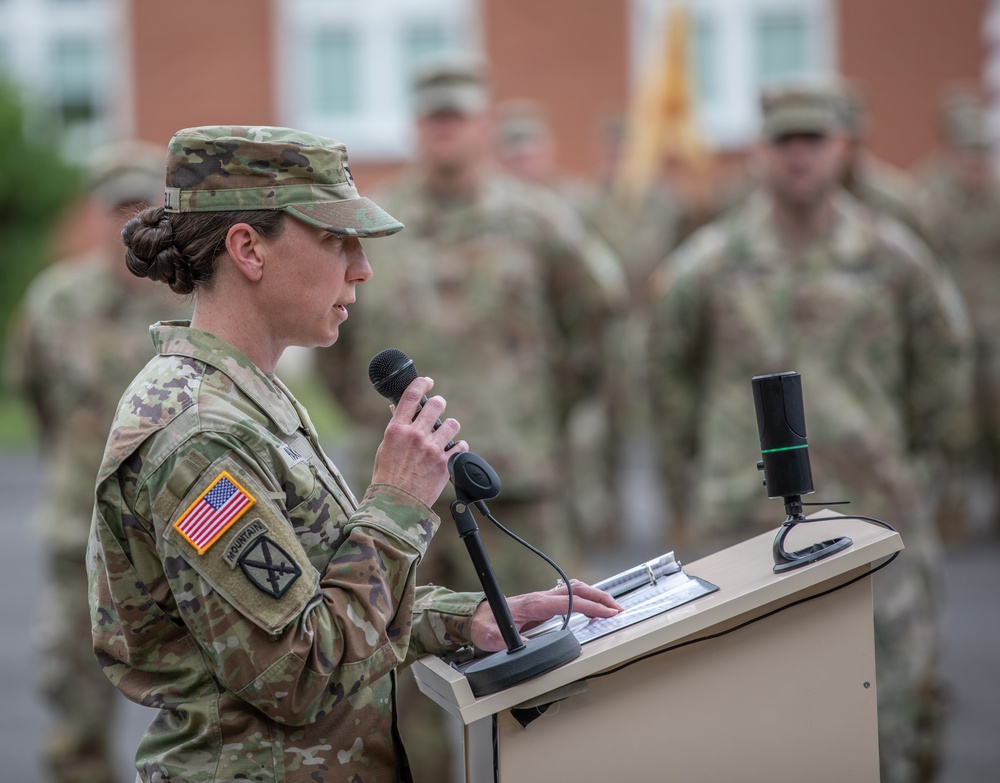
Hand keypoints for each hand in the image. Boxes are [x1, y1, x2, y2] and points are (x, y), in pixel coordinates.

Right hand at [370, 376, 467, 506]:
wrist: (396, 504)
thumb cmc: (387, 477)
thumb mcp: (386, 448)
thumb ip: (397, 428)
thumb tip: (400, 409)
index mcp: (397, 429)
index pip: (411, 396)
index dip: (422, 384)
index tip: (427, 383)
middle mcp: (416, 435)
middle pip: (436, 405)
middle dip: (438, 404)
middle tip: (438, 408)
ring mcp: (432, 449)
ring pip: (452, 424)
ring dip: (450, 426)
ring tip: (446, 433)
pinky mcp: (445, 463)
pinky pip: (460, 446)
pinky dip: (458, 447)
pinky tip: (452, 451)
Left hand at [470, 579, 622, 651]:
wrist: (475, 616)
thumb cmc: (484, 625)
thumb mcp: (493, 638)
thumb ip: (509, 642)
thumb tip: (528, 648)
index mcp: (534, 604)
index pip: (569, 602)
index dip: (591, 607)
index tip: (608, 613)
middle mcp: (541, 597)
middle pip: (577, 590)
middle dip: (600, 598)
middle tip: (618, 609)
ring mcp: (542, 598)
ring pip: (575, 590)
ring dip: (595, 596)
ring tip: (611, 607)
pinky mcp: (542, 603)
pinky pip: (569, 596)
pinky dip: (585, 598)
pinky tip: (592, 606)